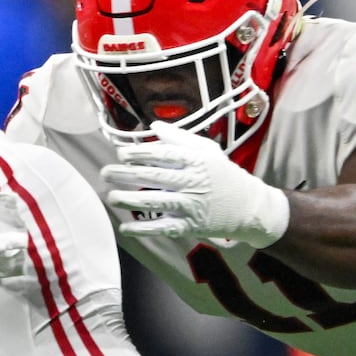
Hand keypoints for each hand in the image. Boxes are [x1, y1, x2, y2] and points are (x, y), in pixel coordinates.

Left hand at [101, 121, 289, 247]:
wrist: (249, 207)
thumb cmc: (224, 174)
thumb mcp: (208, 150)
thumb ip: (180, 138)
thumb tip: (153, 125)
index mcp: (196, 161)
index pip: (164, 155)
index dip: (140, 153)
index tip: (121, 154)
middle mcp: (193, 182)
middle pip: (154, 177)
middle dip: (126, 174)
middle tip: (106, 172)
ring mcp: (191, 205)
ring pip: (155, 202)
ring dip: (129, 200)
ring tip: (111, 196)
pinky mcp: (191, 226)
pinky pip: (163, 227)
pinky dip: (143, 229)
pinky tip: (125, 227)